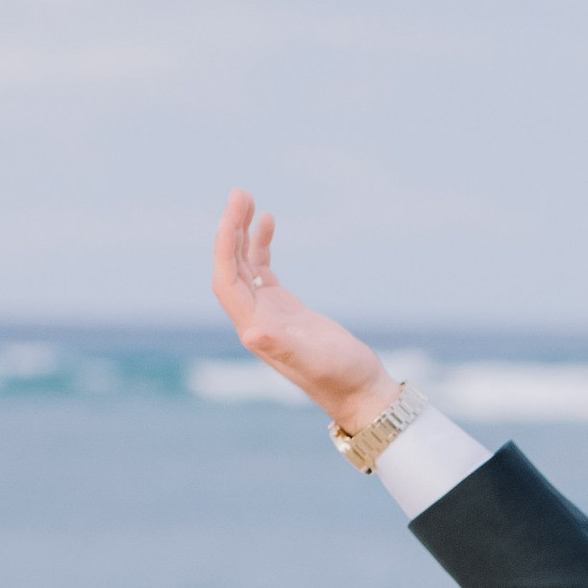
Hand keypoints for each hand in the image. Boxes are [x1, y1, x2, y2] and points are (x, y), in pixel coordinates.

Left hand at [210, 189, 391, 432]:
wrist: (362, 393)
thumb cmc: (341, 379)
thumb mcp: (313, 359)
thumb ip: (281, 346)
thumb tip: (250, 334)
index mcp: (255, 328)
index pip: (226, 281)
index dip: (224, 247)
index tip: (233, 214)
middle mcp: (256, 319)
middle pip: (231, 267)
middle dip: (232, 230)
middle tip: (240, 193)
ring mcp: (270, 313)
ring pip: (245, 266)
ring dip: (243, 233)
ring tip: (249, 200)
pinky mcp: (287, 310)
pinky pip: (263, 271)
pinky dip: (261, 246)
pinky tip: (267, 223)